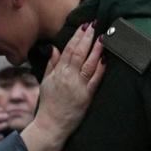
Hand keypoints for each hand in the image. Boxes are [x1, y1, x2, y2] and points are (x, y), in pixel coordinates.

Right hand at [32, 22, 105, 138]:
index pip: (69, 50)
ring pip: (89, 64)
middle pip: (79, 54)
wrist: (51, 125)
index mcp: (58, 72)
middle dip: (87, 38)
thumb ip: (51, 64)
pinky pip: (95, 80)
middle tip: (94, 25)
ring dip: (96, 50)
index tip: (83, 26)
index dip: (77, 37)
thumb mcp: (45, 81)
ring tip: (102, 38)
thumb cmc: (48, 104)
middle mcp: (68, 77)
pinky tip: (105, 59)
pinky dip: (100, 69)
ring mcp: (78, 87)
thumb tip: (54, 48)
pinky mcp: (86, 96)